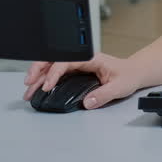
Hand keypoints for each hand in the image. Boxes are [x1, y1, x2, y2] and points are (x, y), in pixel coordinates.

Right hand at [23, 52, 139, 109]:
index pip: (66, 61)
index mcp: (90, 58)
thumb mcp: (119, 86)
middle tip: (28, 84)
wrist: (133, 73)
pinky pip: (57, 73)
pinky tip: (38, 88)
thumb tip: (87, 102)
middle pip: (54, 60)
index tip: (47, 86)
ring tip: (28, 90)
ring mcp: (78, 65)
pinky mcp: (76, 72)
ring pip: (52, 66)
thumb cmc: (127, 76)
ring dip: (39, 76)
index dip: (54, 73)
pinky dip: (45, 80)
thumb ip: (103, 94)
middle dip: (38, 70)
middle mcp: (82, 59)